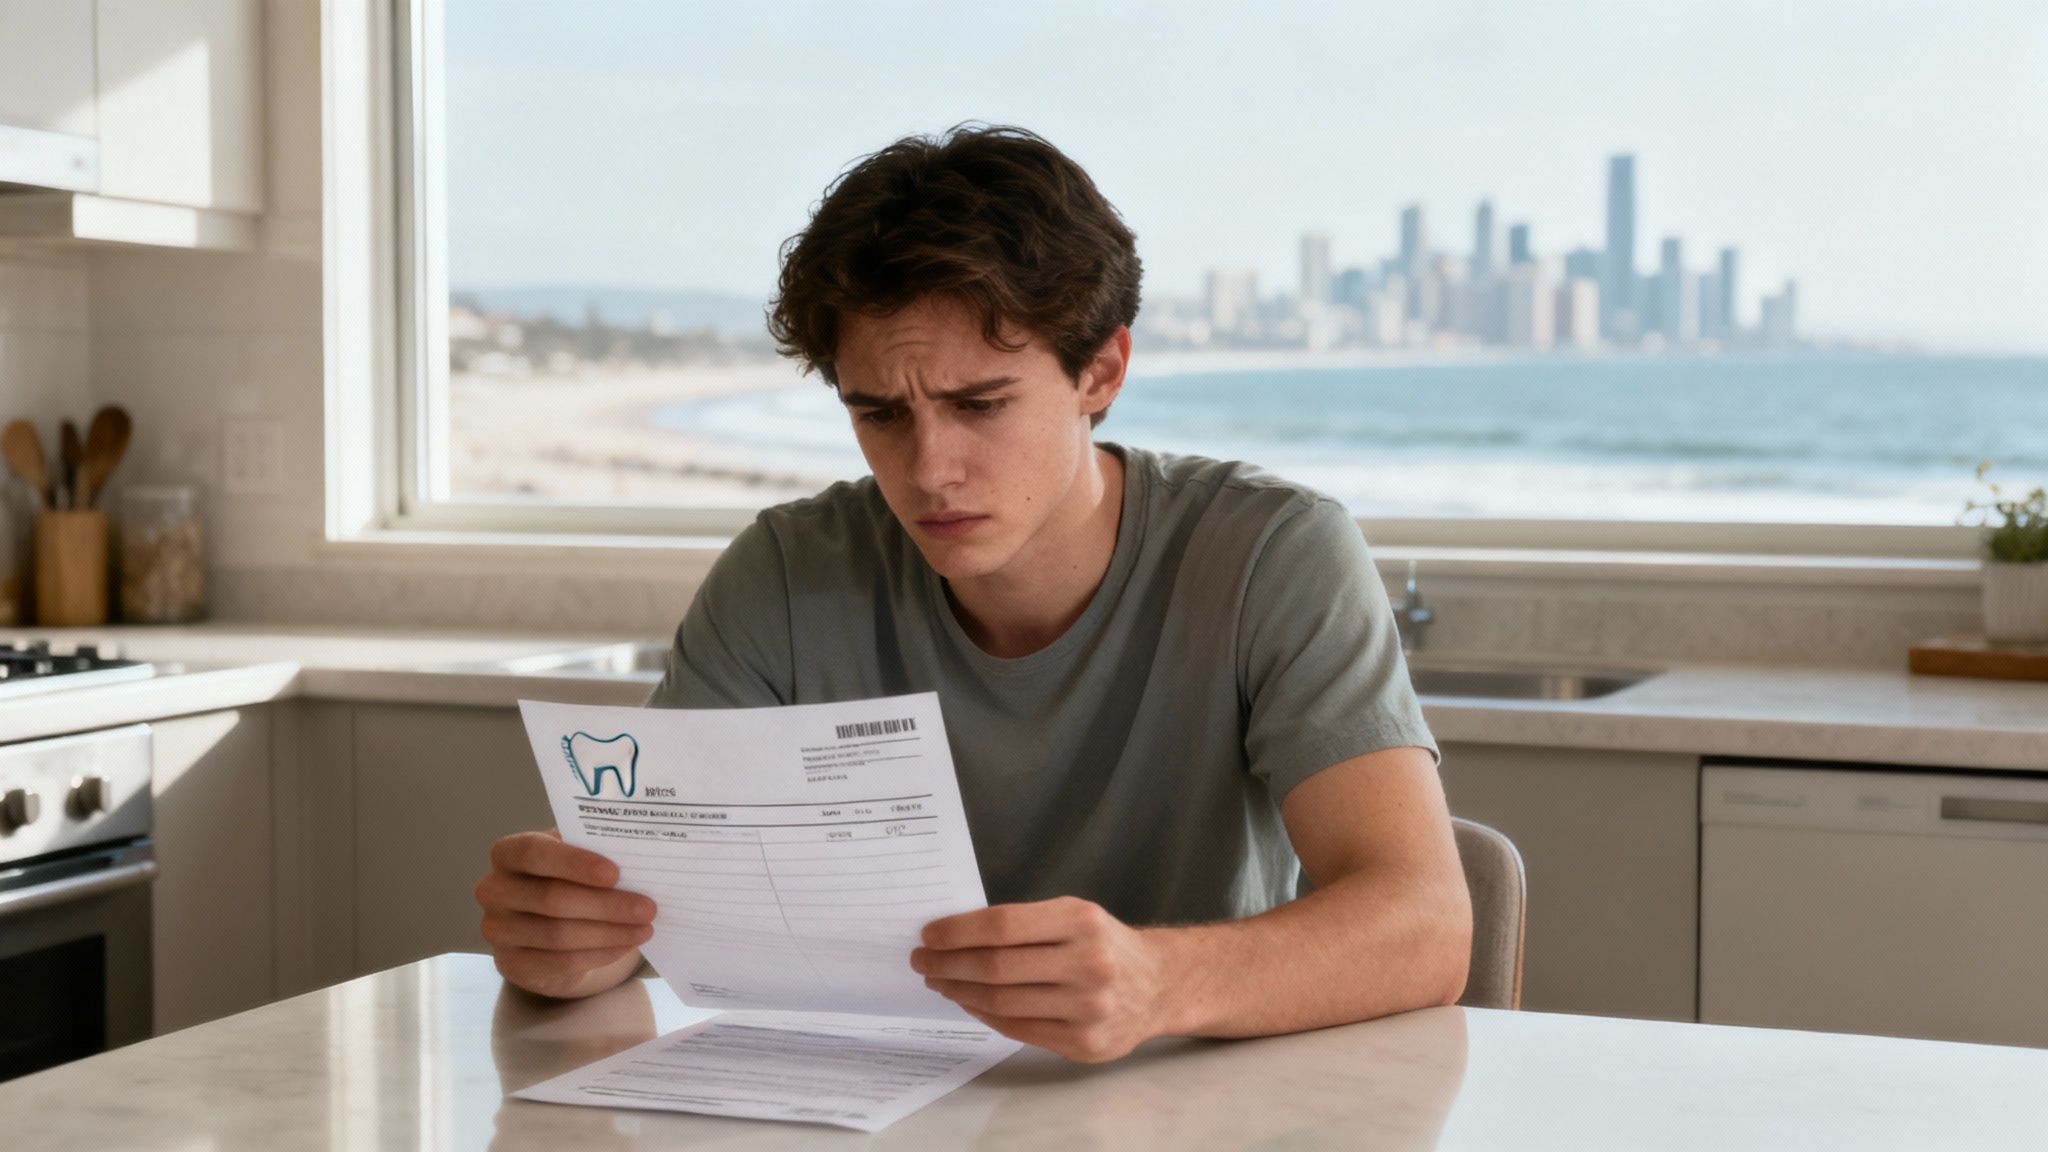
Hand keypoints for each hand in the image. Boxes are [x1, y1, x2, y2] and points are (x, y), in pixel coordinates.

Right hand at [475, 828, 654, 997]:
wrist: (544, 927)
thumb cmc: (564, 879)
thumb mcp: (573, 860)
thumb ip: (594, 854)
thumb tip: (636, 861)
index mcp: (508, 854)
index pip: (532, 852)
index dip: (573, 863)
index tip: (615, 873)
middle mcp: (494, 890)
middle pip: (551, 898)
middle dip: (606, 905)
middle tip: (647, 908)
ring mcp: (498, 930)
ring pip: (558, 934)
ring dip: (608, 933)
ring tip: (644, 928)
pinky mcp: (511, 964)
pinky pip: (560, 962)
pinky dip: (599, 954)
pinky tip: (625, 945)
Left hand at [911, 896, 1169, 1062]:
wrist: (1158, 986)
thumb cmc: (1103, 944)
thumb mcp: (1075, 915)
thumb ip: (1024, 924)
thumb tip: (954, 936)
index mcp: (1081, 922)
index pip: (1003, 926)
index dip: (957, 932)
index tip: (929, 935)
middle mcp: (1088, 964)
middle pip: (996, 967)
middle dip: (948, 964)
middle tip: (923, 961)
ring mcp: (1088, 1009)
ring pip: (1001, 1003)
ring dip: (959, 992)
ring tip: (941, 981)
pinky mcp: (1083, 1043)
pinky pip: (1017, 1029)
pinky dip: (984, 1014)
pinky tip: (969, 1002)